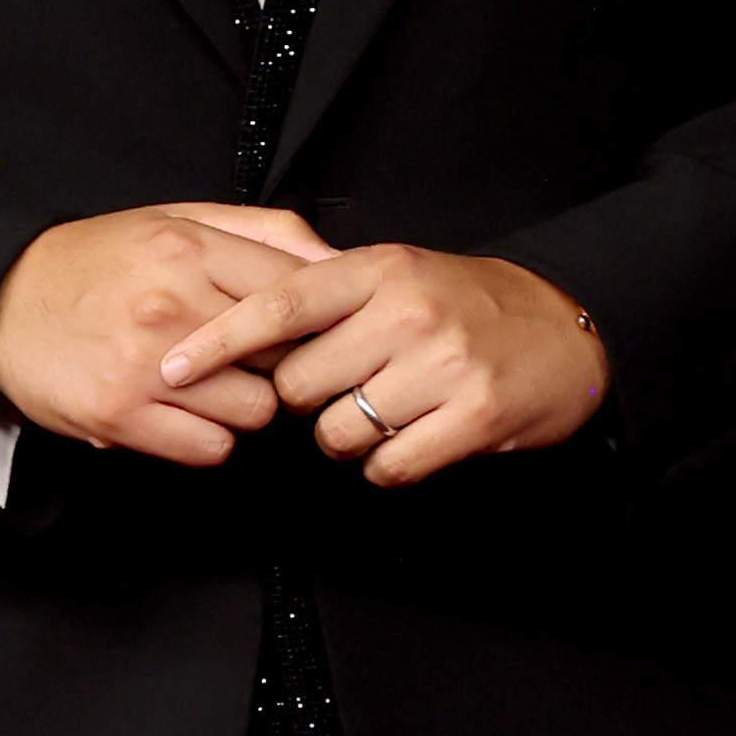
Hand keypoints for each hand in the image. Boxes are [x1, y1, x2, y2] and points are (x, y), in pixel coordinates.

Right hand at [0, 200, 335, 466]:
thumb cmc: (94, 264)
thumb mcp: (175, 220)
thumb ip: (262, 232)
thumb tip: (338, 258)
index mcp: (188, 247)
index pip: (299, 291)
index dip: (316, 319)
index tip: (311, 331)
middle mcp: (169, 302)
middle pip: (285, 355)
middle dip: (279, 363)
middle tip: (252, 359)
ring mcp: (145, 364)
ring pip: (256, 410)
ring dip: (243, 405)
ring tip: (209, 385)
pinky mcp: (120, 415)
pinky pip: (212, 449)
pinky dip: (207, 438)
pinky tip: (183, 413)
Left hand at [158, 239, 606, 488]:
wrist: (563, 326)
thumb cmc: (466, 303)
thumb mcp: (397, 272)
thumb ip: (328, 289)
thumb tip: (244, 319)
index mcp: (378, 270)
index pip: (278, 305)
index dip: (218, 341)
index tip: (172, 365)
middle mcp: (407, 311)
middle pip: (300, 385)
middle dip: (306, 402)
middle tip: (343, 389)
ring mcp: (444, 364)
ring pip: (340, 432)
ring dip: (348, 438)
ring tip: (384, 412)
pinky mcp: (475, 416)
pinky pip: (390, 465)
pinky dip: (388, 465)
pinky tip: (411, 439)